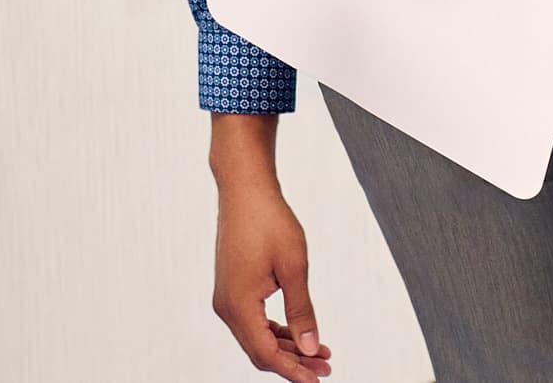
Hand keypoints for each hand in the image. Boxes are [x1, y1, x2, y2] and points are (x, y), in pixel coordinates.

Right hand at [212, 171, 330, 380]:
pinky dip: (276, 330)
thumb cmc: (268, 220)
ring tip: (319, 352)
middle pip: (260, 350)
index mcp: (238, 304)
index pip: (266, 353)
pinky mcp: (232, 289)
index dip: (293, 371)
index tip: (318, 379)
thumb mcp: (294, 267)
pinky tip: (299, 332)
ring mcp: (226, 298)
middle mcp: (226, 306)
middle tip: (326, 367)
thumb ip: (301, 311)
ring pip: (257, 337)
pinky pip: (253, 321)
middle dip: (293, 362)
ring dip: (287, 347)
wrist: (245, 189)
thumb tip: (309, 347)